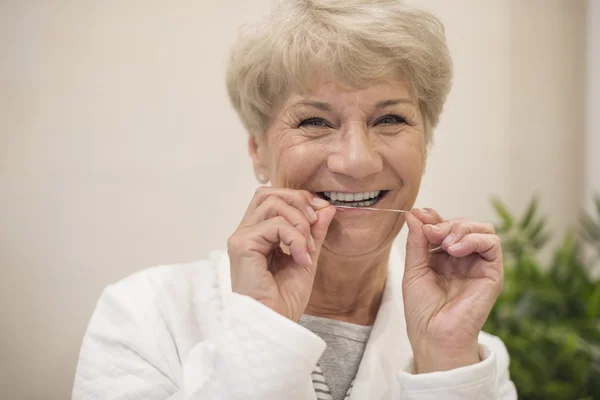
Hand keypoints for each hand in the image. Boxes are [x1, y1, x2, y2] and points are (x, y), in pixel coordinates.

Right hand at [228, 187, 335, 321]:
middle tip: (314, 223)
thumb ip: (314, 232)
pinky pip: (275, 225)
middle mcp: (246, 233)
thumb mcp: (307, 258)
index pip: (273, 198)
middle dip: (298, 201)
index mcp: (258, 235)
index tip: (321, 212)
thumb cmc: (284, 300)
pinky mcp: (242, 245)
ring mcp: (241, 238)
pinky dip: (295, 238)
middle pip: (268, 193)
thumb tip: (326, 207)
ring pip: (271, 203)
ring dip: (298, 222)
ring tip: (308, 248)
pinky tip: (301, 259)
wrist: (275, 324)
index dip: (299, 199)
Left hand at [403, 208, 503, 372]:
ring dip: (461, 228)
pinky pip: (492, 244)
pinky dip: (474, 239)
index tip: (418, 215)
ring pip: (481, 229)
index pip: (445, 226)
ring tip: (444, 242)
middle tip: (430, 233)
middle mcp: (464, 259)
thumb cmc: (422, 310)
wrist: (433, 335)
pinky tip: (456, 249)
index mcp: (444, 257)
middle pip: (463, 224)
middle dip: (445, 223)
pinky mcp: (493, 273)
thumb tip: (414, 213)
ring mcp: (479, 265)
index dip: (434, 217)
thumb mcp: (414, 269)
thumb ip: (417, 241)